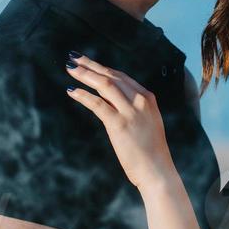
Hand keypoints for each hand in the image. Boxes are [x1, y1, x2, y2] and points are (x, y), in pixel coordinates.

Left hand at [66, 53, 173, 188]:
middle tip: (74, 58)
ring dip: (85, 75)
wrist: (157, 170)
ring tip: (70, 69)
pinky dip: (83, 96)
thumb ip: (132, 110)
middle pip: (112, 76)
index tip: (89, 62)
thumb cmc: (151, 152)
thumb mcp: (147, 124)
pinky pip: (97, 104)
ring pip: (104, 85)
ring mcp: (130, 112)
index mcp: (148, 99)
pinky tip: (72, 91)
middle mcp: (140, 101)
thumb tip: (111, 102)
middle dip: (91, 66)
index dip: (103, 68)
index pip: (122, 77)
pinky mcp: (119, 124)